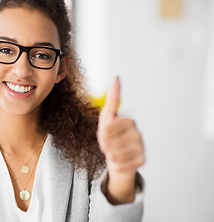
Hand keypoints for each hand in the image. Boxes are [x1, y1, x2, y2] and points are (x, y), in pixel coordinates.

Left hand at [97, 77, 144, 203]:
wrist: (118, 158)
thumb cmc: (111, 136)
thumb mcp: (107, 117)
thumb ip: (112, 98)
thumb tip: (117, 78)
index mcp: (129, 121)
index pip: (107, 129)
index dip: (101, 135)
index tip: (105, 134)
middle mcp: (138, 133)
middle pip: (110, 143)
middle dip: (104, 146)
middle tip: (109, 145)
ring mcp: (142, 147)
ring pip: (115, 155)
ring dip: (110, 156)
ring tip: (114, 153)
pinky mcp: (143, 161)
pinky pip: (122, 166)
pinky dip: (116, 165)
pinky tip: (120, 161)